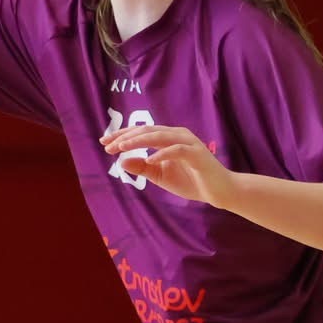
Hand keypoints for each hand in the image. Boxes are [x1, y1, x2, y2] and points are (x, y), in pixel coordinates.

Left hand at [100, 124, 234, 205]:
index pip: (141, 132)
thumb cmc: (190, 181)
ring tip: (122, 148)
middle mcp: (177, 135)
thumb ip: (142, 168)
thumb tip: (121, 162)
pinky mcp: (197, 154)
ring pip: (160, 136)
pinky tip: (149, 160)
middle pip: (147, 131)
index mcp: (168, 138)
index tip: (104, 143)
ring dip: (139, 141)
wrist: (218, 192)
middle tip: (108, 146)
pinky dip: (162, 153)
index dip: (122, 136)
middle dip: (125, 137)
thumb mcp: (160, 176)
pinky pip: (177, 150)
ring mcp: (188, 143)